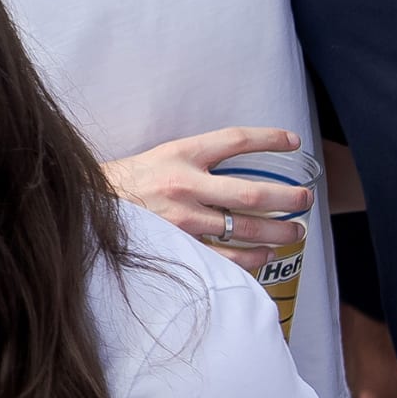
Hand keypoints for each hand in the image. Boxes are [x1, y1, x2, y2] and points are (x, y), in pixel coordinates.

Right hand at [103, 127, 312, 273]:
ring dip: (276, 231)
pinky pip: (224, 256)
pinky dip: (251, 258)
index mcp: (181, 154)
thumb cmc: (131, 181)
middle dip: (285, 197)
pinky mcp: (178, 246)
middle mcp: (184, 185)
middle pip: (250, 191)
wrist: (90, 207)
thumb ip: (198, 161)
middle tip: (306, 199)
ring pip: (243, 227)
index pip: (235, 140)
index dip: (268, 139)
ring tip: (296, 230)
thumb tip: (241, 167)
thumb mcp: (163, 156)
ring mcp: (182, 219)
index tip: (293, 140)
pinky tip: (265, 255)